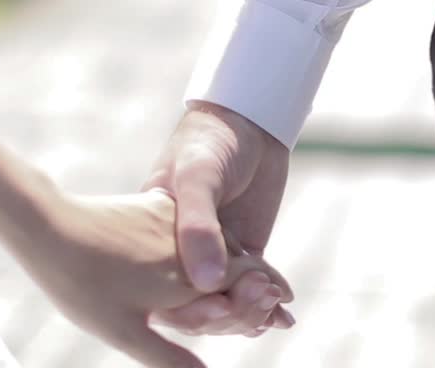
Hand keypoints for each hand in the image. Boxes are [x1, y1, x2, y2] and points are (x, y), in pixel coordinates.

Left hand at [13, 189, 284, 367]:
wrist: (48, 225)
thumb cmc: (83, 285)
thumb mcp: (125, 331)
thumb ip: (169, 357)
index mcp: (189, 279)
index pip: (248, 286)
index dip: (268, 300)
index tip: (287, 312)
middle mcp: (189, 248)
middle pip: (240, 263)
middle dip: (262, 281)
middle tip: (281, 296)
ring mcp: (174, 222)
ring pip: (220, 242)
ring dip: (241, 259)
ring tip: (253, 272)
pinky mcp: (155, 206)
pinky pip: (198, 225)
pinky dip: (213, 239)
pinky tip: (206, 245)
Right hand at [143, 102, 294, 335]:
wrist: (248, 119)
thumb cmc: (209, 141)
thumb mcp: (197, 177)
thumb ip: (199, 226)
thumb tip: (208, 282)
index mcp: (151, 241)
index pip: (163, 293)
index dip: (190, 309)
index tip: (219, 305)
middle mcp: (179, 255)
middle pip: (198, 305)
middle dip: (227, 313)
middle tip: (258, 304)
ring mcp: (214, 254)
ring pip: (227, 301)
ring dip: (250, 311)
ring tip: (272, 302)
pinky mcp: (244, 251)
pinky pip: (251, 287)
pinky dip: (266, 305)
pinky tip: (283, 316)